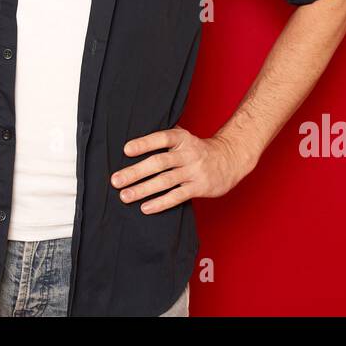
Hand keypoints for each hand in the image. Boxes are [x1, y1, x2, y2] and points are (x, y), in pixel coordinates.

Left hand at [110, 127, 255, 213]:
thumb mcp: (184, 138)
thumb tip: (133, 142)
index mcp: (182, 138)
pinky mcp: (200, 187)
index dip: (144, 143)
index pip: (161, 138)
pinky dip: (161, 203)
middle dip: (135, 172)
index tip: (126, 150)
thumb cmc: (198, 149)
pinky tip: (145, 208)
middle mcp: (188, 154)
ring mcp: (194, 171)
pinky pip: (178, 196)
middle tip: (116, 180)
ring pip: (165, 181)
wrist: (229, 159)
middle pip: (159, 162)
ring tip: (125, 196)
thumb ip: (164, 139)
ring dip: (143, 189)